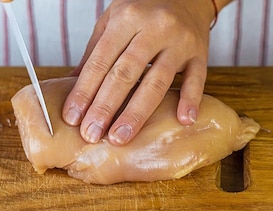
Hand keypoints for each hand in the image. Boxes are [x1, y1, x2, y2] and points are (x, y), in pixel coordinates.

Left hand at [63, 0, 215, 145]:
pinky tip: (183, 120)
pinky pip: (197, 79)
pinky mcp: (200, 54)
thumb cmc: (144, 10)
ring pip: (157, 82)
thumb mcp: (113, 19)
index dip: (85, 90)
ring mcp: (180, 42)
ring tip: (121, 137)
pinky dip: (190, 100)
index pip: (101, 60)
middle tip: (91, 134)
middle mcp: (154, 28)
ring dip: (137, 113)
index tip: (73, 117)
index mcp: (127, 18)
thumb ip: (95, 52)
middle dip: (105, 107)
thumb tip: (72, 87)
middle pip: (126, 73)